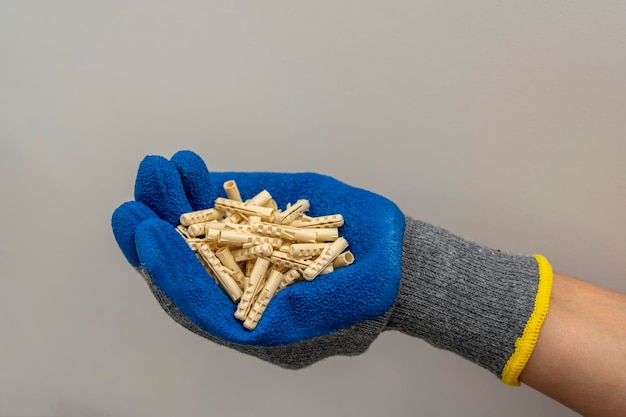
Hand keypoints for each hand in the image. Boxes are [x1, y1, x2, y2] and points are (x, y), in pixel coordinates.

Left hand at [112, 150, 404, 367]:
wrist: (394, 255)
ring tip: (157, 168)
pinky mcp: (252, 224)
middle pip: (185, 271)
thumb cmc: (381, 283)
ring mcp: (243, 254)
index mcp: (258, 323)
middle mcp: (242, 291)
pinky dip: (199, 187)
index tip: (150, 236)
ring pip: (194, 235)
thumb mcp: (359, 298)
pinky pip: (217, 209)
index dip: (172, 274)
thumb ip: (316, 308)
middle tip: (133, 206)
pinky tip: (184, 163)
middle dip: (156, 238)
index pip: (202, 307)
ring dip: (170, 203)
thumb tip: (268, 315)